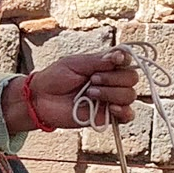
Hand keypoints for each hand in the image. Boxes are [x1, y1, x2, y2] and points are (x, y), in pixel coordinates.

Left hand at [5, 50, 138, 132]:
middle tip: (92, 80)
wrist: (41, 99)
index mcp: (105, 65)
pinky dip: (124, 111)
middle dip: (113, 78)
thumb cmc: (55, 77)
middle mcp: (111, 81)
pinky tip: (111, 108)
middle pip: (131, 78)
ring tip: (90, 93)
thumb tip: (120, 56)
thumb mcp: (74, 63)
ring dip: (111, 93)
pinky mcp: (107, 116)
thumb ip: (98, 61)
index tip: (115, 60)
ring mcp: (110, 99)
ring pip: (130, 95)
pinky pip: (128, 116)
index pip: (127, 60)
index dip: (125, 60)